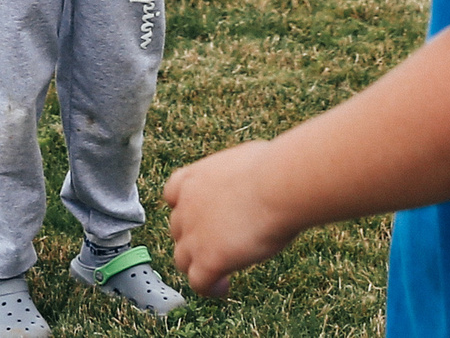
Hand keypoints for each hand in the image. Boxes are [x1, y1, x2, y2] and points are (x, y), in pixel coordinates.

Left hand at [164, 139, 295, 298]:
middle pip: (178, 229)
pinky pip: (199, 283)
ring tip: (218, 271)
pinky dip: (209, 287)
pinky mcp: (208, 260)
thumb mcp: (243, 161)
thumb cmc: (272, 168)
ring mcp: (194, 236)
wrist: (277, 186)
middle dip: (194, 236)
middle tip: (217, 242)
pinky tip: (224, 287)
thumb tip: (251, 179)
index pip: (172, 195)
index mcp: (194, 178)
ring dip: (197, 265)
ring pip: (182, 259)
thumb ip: (233, 176)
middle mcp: (187, 207)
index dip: (185, 207)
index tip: (201, 214)